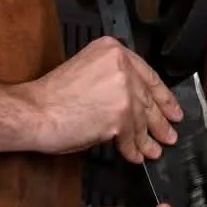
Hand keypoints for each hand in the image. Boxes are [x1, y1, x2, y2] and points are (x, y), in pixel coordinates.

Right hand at [22, 37, 182, 162]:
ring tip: (155, 150)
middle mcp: (122, 67)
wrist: (34, 111)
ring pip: (142, 119)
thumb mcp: (86, 69)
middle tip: (170, 133)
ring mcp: (122, 92)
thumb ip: (113, 78)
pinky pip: (131, 137)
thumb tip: (134, 101)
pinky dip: (133, 149)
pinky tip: (135, 156)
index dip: (162, 95)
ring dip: (149, 139)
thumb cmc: (52, 95)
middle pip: (148, 98)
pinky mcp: (119, 117)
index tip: (171, 107)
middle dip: (160, 120)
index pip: (147, 75)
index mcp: (113, 50)